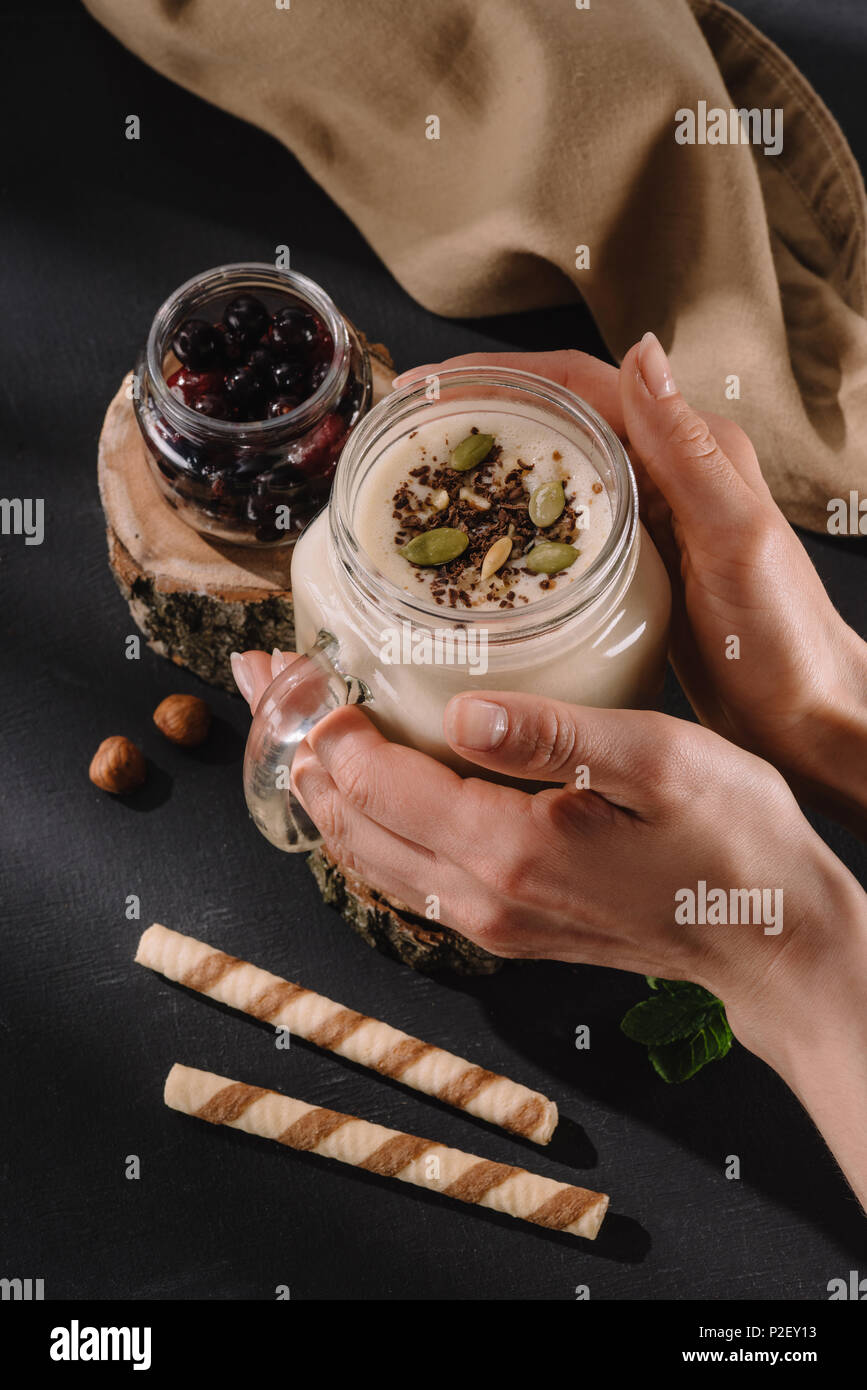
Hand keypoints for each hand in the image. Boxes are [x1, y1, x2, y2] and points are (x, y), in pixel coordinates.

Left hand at [295, 687, 866, 1208]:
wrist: (771, 940)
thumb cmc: (733, 843)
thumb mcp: (660, 762)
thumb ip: (553, 734)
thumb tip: (461, 709)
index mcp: (508, 851)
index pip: (376, 783)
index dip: (324, 723)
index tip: (293, 667)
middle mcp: (482, 899)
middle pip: (352, 823)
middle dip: (300, 749)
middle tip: (262, 682)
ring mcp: (490, 922)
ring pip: (369, 858)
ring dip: (322, 793)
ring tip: (286, 732)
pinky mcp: (506, 926)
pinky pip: (406, 880)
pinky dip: (364, 832)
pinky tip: (356, 798)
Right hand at [396, 345, 866, 832]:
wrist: (807, 716)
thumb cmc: (786, 638)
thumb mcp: (736, 538)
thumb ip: (689, 451)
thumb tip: (642, 350)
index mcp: (692, 448)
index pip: (578, 383)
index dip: (497, 375)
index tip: (429, 388)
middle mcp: (667, 472)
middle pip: (556, 419)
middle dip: (480, 412)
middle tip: (409, 432)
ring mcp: (648, 521)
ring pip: (553, 473)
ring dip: (489, 468)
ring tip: (423, 484)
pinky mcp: (633, 568)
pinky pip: (560, 530)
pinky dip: (512, 528)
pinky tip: (474, 551)